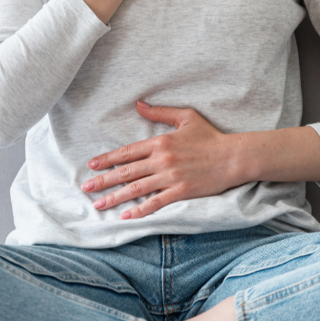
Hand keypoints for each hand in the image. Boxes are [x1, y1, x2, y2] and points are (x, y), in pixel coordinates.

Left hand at [81, 102, 243, 219]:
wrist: (233, 156)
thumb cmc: (210, 136)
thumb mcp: (185, 117)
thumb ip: (160, 112)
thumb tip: (138, 104)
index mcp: (161, 142)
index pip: (127, 152)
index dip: (108, 159)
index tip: (92, 165)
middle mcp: (162, 160)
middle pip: (126, 171)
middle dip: (104, 180)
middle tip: (86, 188)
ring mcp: (170, 177)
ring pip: (136, 189)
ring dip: (115, 197)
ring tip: (98, 204)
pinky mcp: (181, 192)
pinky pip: (155, 203)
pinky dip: (139, 210)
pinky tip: (126, 216)